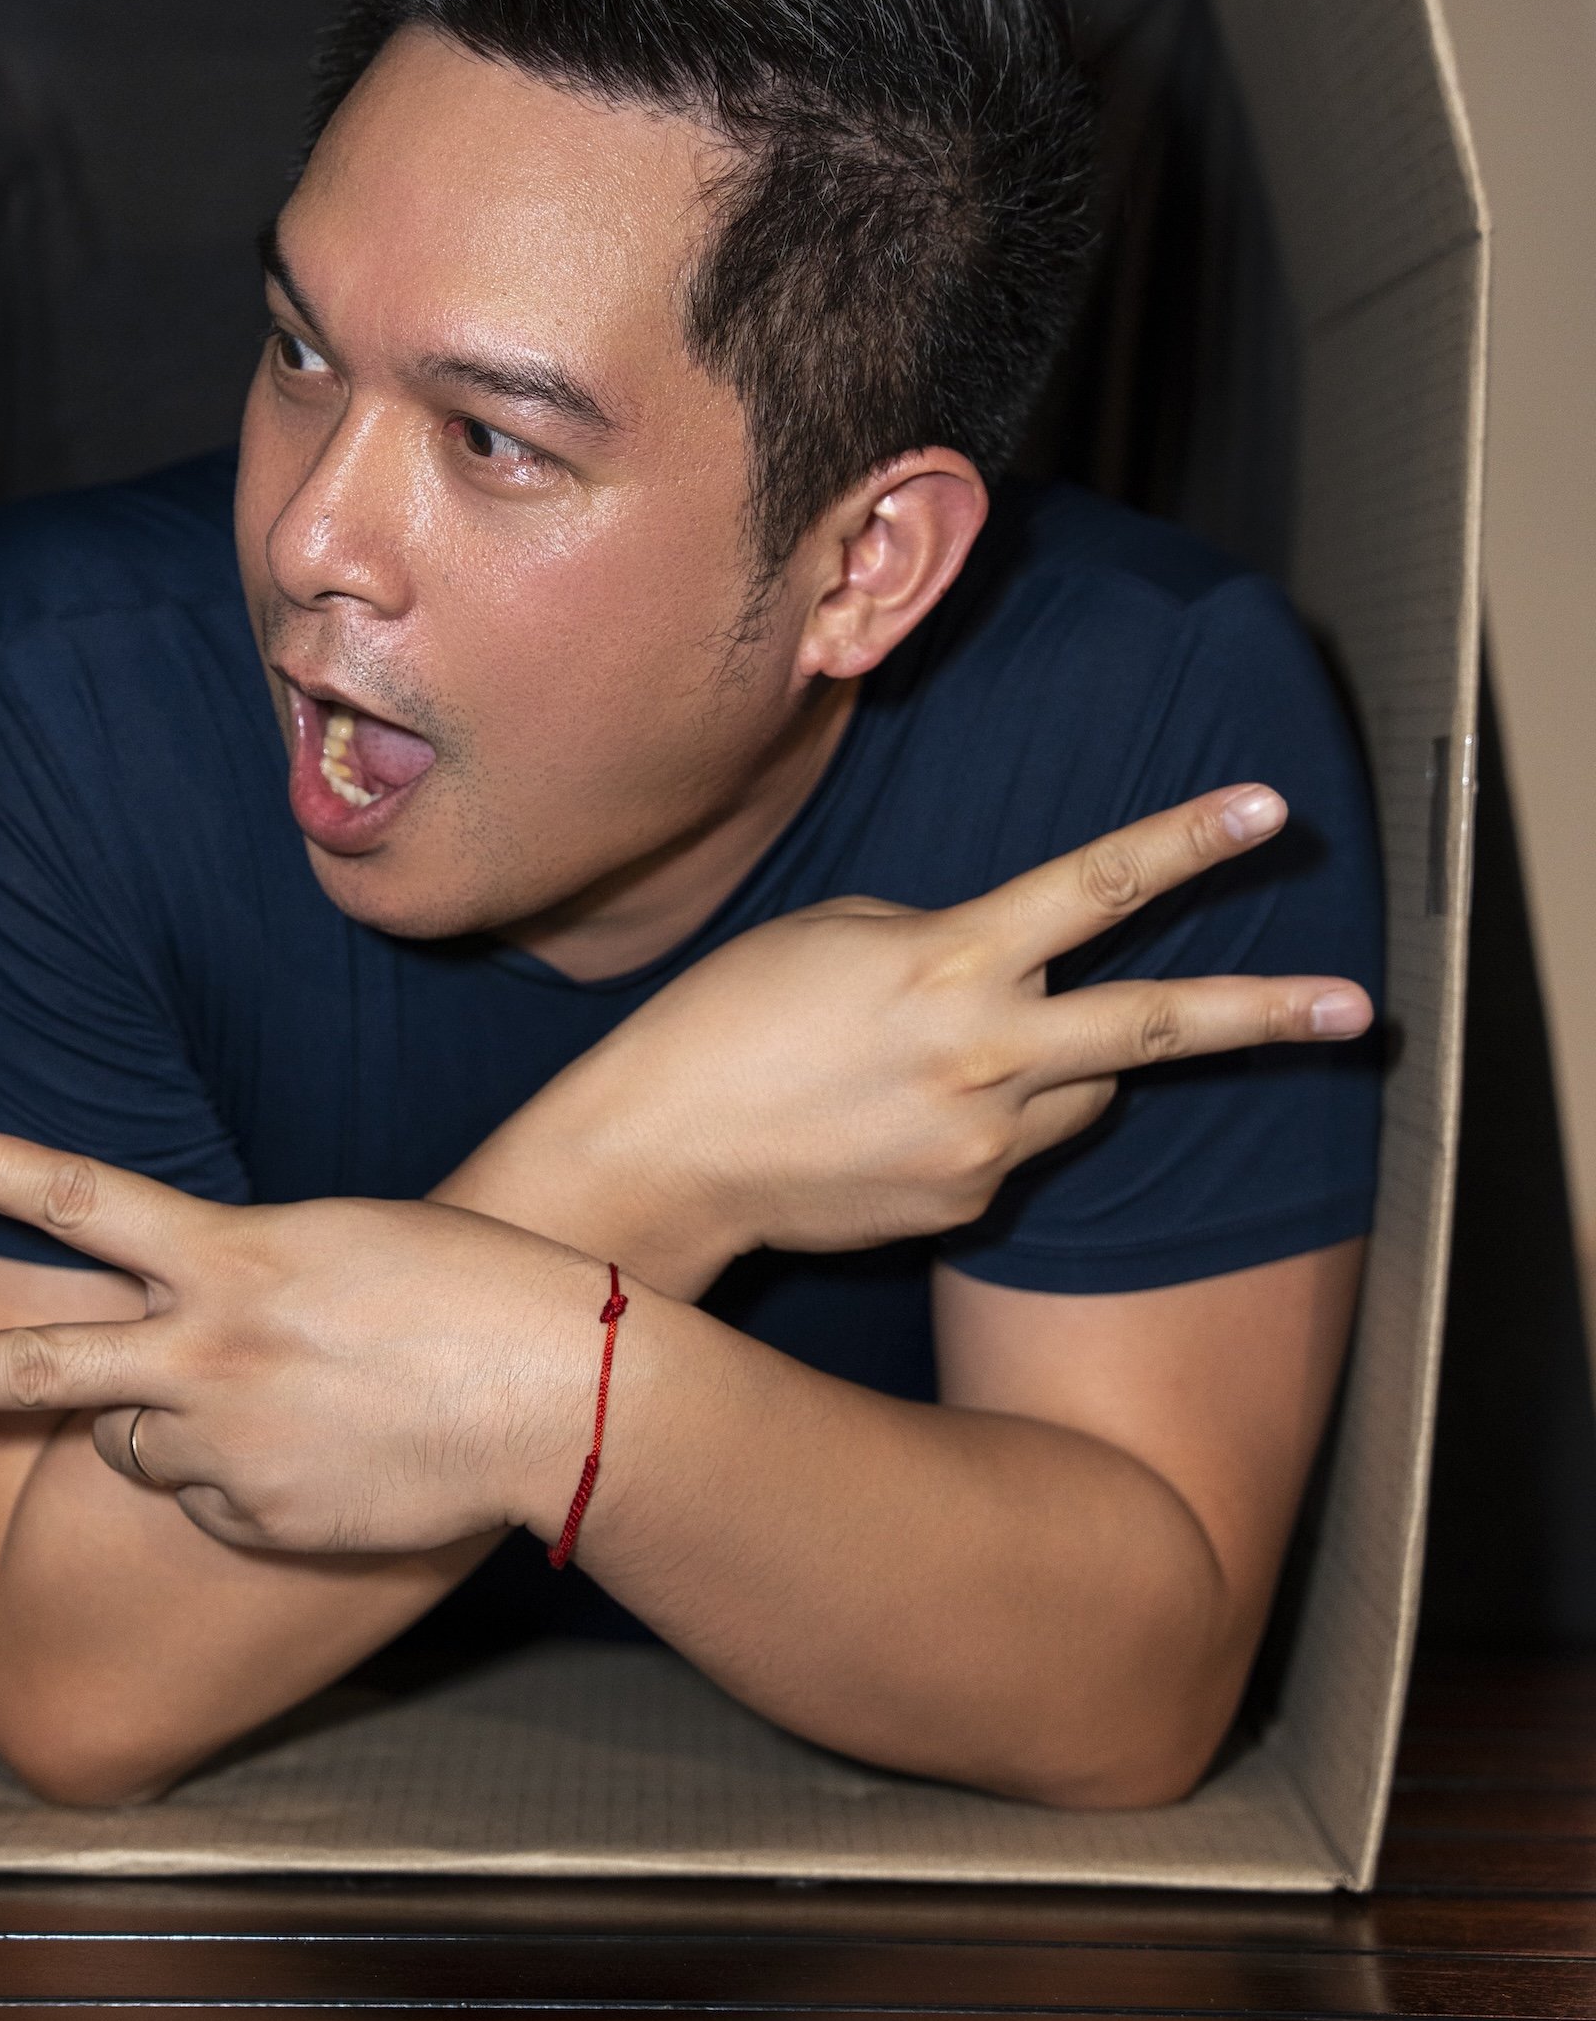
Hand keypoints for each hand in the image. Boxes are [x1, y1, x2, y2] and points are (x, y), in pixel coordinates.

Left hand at [0, 1131, 614, 1556]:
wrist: (558, 1390)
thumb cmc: (469, 1287)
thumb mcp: (341, 1242)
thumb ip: (241, 1273)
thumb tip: (179, 1329)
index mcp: (232, 1259)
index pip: (84, 1201)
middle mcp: (207, 1354)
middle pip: (28, 1371)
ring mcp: (226, 1448)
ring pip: (130, 1447)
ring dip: (161, 1428)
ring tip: (276, 1403)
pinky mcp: (258, 1521)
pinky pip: (211, 1503)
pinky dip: (242, 1483)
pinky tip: (325, 1456)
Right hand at [442, 784, 1374, 1284]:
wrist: (663, 1162)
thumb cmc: (728, 1022)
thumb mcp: (833, 934)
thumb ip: (941, 939)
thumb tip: (1009, 972)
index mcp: (950, 963)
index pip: (1095, 889)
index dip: (1187, 844)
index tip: (1270, 814)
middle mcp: (987, 1057)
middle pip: (1158, 1027)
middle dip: (1267, 1014)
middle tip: (1357, 1009)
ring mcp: (985, 1145)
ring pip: (1085, 1091)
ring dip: (1065, 1061)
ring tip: (950, 1056)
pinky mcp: (968, 1207)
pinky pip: (1017, 1146)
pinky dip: (988, 1118)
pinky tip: (893, 1119)